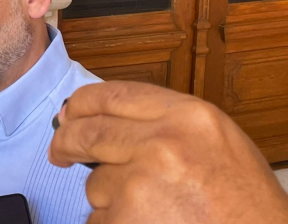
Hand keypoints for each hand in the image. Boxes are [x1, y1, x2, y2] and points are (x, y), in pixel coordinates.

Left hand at [48, 81, 287, 223]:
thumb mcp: (215, 142)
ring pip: (96, 183)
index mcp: (189, 116)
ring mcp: (143, 182)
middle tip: (59, 153)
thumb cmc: (246, 206)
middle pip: (90, 131)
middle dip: (66, 142)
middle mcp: (164, 142)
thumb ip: (163, 123)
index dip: (82, 103)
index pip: (114, 95)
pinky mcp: (128, 219)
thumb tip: (97, 117)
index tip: (68, 113)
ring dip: (109, 199)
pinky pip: (99, 219)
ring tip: (150, 212)